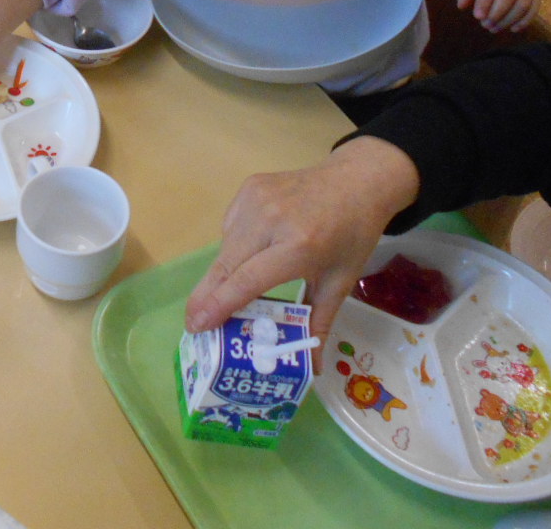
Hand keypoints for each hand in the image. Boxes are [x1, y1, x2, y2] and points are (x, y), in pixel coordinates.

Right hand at [183, 138, 420, 356]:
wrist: (356, 180)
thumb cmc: (351, 235)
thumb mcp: (340, 282)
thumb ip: (319, 324)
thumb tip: (309, 369)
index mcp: (300, 245)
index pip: (249, 279)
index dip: (220, 304)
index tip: (198, 326)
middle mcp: (272, 219)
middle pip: (227, 264)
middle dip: (206, 296)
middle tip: (194, 323)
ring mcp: (256, 198)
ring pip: (227, 246)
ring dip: (225, 271)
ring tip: (234, 289)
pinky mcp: (249, 187)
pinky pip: (231, 227)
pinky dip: (236, 245)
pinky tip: (254, 248)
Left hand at [457, 0, 538, 32]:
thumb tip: (462, 6)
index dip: (484, 2)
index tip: (478, 17)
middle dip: (496, 14)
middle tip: (485, 25)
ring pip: (522, 4)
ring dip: (509, 20)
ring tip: (494, 29)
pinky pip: (534, 7)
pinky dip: (524, 21)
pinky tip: (513, 29)